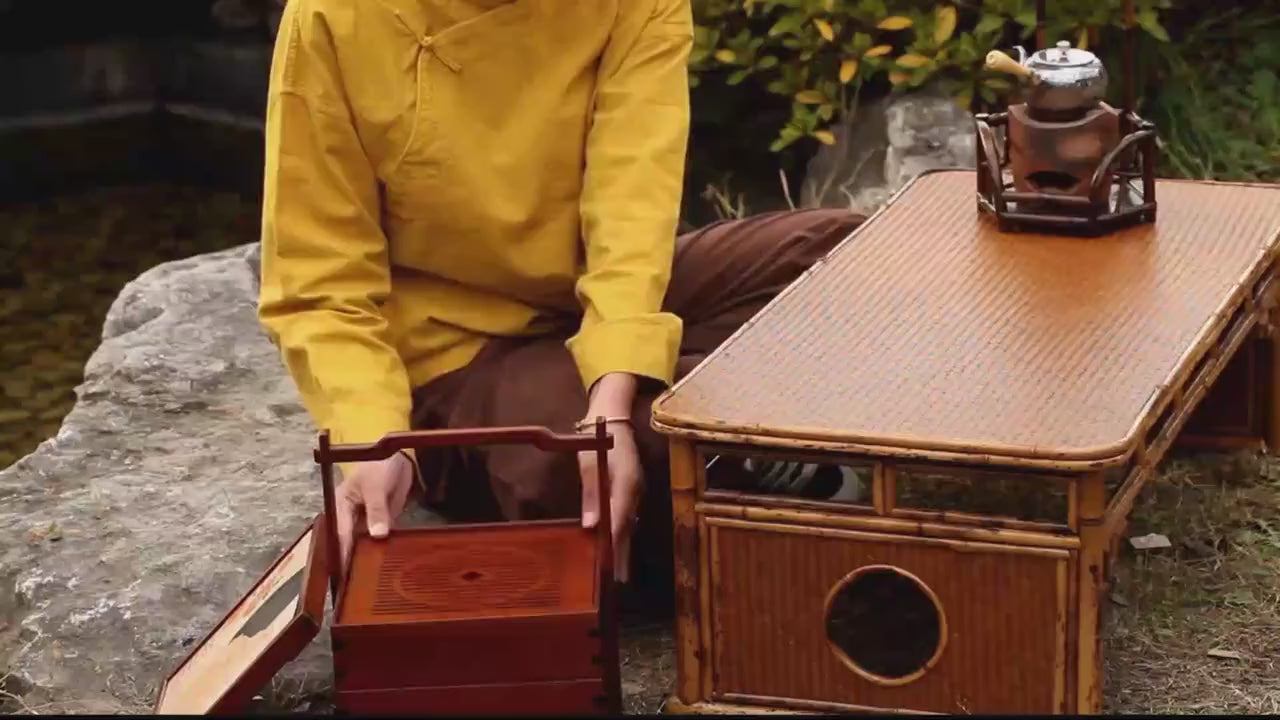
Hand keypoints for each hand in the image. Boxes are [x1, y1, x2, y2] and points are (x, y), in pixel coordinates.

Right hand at [333, 452, 414, 573]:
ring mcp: (366, 520)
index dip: (342, 554)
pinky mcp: (382, 521)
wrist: (399, 455)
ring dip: (367, 557)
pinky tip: (387, 564)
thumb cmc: (379, 465)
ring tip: (370, 581)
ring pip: (364, 543)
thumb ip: (376, 511)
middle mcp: (351, 516)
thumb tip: (377, 536)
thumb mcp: (376, 487)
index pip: (340, 534)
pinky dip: (383, 549)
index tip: (343, 574)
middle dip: (351, 560)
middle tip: (354, 585)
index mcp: (341, 506)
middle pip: (349, 542)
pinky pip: (381, 538)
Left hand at [579, 373, 642, 582]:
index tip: (607, 566)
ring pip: (629, 527)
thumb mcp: (589, 463)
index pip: (620, 519)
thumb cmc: (599, 439)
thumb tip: (590, 526)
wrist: (615, 417)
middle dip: (620, 556)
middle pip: (627, 529)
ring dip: (621, 549)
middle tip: (614, 584)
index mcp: (627, 483)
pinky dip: (621, 536)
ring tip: (616, 576)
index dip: (613, 544)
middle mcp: (635, 492)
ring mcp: (636, 493)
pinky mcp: (631, 494)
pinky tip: (615, 551)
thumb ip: (591, 493)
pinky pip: (627, 520)